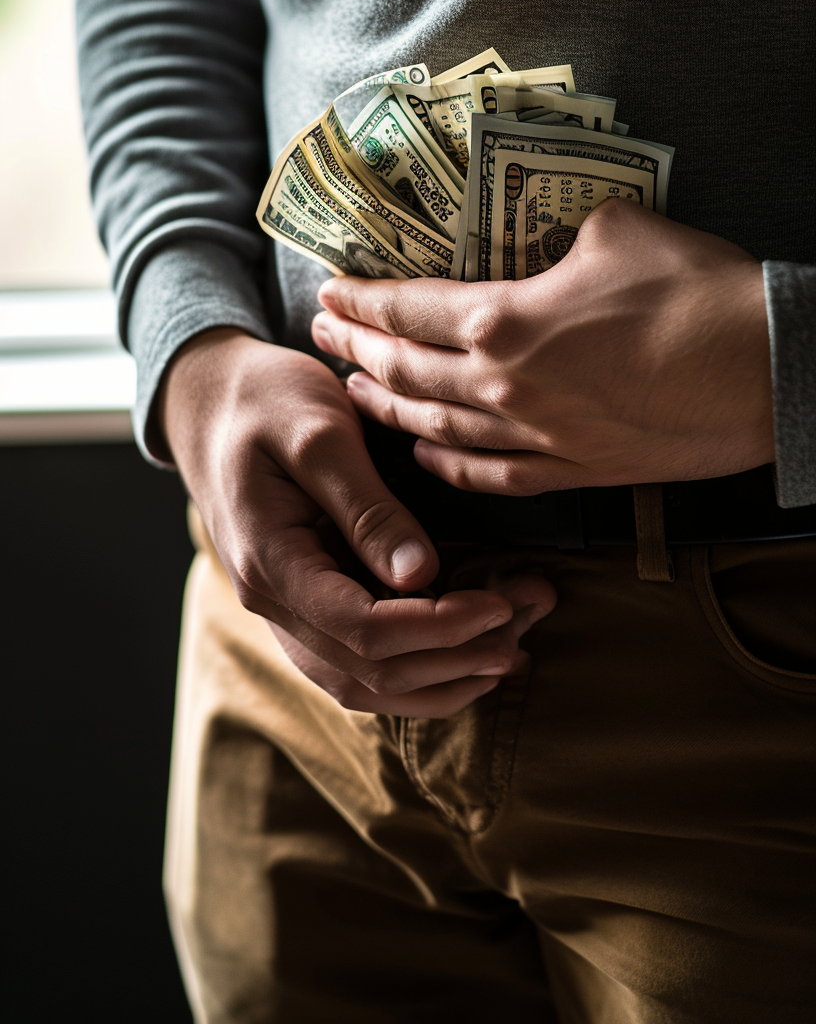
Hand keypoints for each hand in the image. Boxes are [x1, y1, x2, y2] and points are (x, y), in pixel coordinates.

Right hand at [159, 329, 555, 714]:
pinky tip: (465, 653)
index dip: (439, 630)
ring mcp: (283, 607)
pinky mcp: (302, 600)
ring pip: (360, 684)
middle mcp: (272, 601)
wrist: (207, 396)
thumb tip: (420, 573)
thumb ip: (367, 506)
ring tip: (510, 652)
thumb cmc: (263, 399)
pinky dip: (414, 668)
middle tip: (526, 626)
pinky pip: (354, 661)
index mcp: (271, 562)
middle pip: (368, 673)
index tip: (500, 604)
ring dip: (440, 678)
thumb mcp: (319, 431)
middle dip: (454, 659)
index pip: (362, 631)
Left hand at [312, 201, 774, 492]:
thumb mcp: (615, 226)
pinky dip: (448, 465)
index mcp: (504, 321)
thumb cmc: (694, 290)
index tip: (329, 289)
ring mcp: (537, 439)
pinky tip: (425, 454)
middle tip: (322, 332)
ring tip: (354, 390)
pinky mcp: (574, 473)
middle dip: (354, 348)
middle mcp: (503, 388)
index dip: (361, 299)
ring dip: (387, 408)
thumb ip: (555, 234)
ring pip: (435, 429)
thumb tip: (542, 239)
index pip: (407, 310)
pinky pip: (490, 476)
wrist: (766, 372)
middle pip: (405, 370)